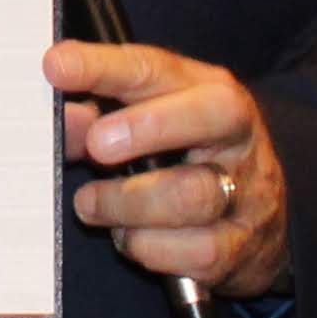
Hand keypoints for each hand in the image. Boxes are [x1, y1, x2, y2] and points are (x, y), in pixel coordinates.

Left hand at [47, 38, 292, 300]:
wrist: (258, 224)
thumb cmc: (191, 163)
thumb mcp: (149, 129)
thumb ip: (100, 120)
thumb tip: (64, 121)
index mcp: (209, 92)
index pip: (156, 69)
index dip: (105, 66)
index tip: (58, 66)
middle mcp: (236, 136)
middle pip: (207, 117)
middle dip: (146, 127)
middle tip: (97, 144)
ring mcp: (247, 193)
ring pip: (191, 195)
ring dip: (127, 203)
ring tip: (91, 205)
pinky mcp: (242, 247)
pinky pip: (195, 251)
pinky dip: (149, 246)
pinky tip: (131, 237)